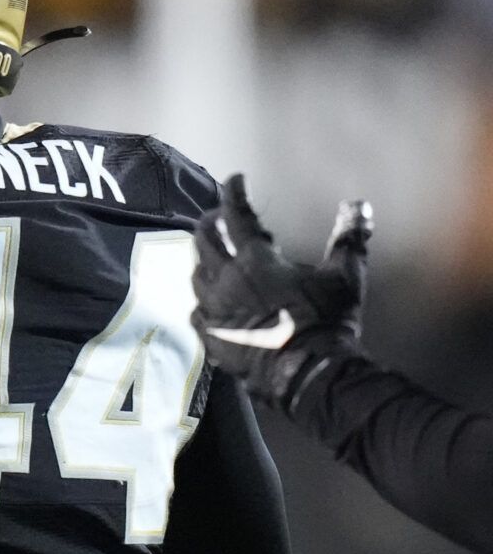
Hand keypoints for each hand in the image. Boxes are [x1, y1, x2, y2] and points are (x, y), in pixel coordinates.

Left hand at [192, 175, 370, 410]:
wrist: (307, 374)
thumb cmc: (326, 320)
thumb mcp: (345, 276)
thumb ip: (349, 238)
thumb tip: (358, 205)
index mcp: (255, 259)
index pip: (237, 215)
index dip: (235, 193)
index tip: (235, 180)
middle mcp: (225, 279)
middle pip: (204, 240)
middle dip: (210, 221)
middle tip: (218, 215)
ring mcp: (213, 309)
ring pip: (195, 274)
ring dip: (203, 259)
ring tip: (212, 255)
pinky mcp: (211, 337)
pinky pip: (196, 312)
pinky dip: (202, 300)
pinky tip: (207, 301)